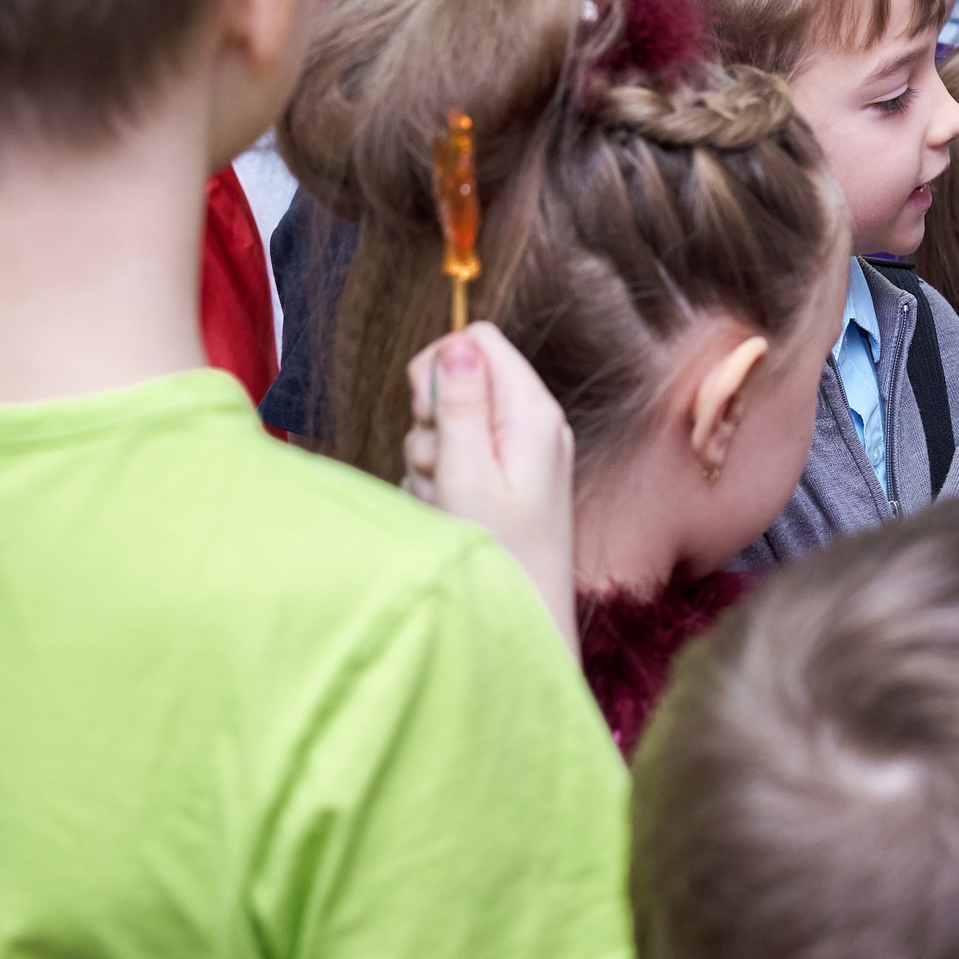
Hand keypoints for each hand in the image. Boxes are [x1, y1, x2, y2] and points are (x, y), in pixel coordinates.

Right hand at [406, 323, 579, 653]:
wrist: (526, 617)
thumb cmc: (500, 553)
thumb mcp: (469, 474)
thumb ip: (461, 406)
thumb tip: (457, 343)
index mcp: (532, 412)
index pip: (479, 340)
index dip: (440, 366)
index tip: (426, 412)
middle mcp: (530, 424)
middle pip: (457, 381)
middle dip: (431, 422)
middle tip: (442, 467)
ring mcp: (517, 453)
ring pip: (445, 427)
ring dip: (431, 461)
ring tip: (450, 503)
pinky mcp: (503, 481)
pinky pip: (450, 461)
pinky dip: (438, 485)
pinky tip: (451, 516)